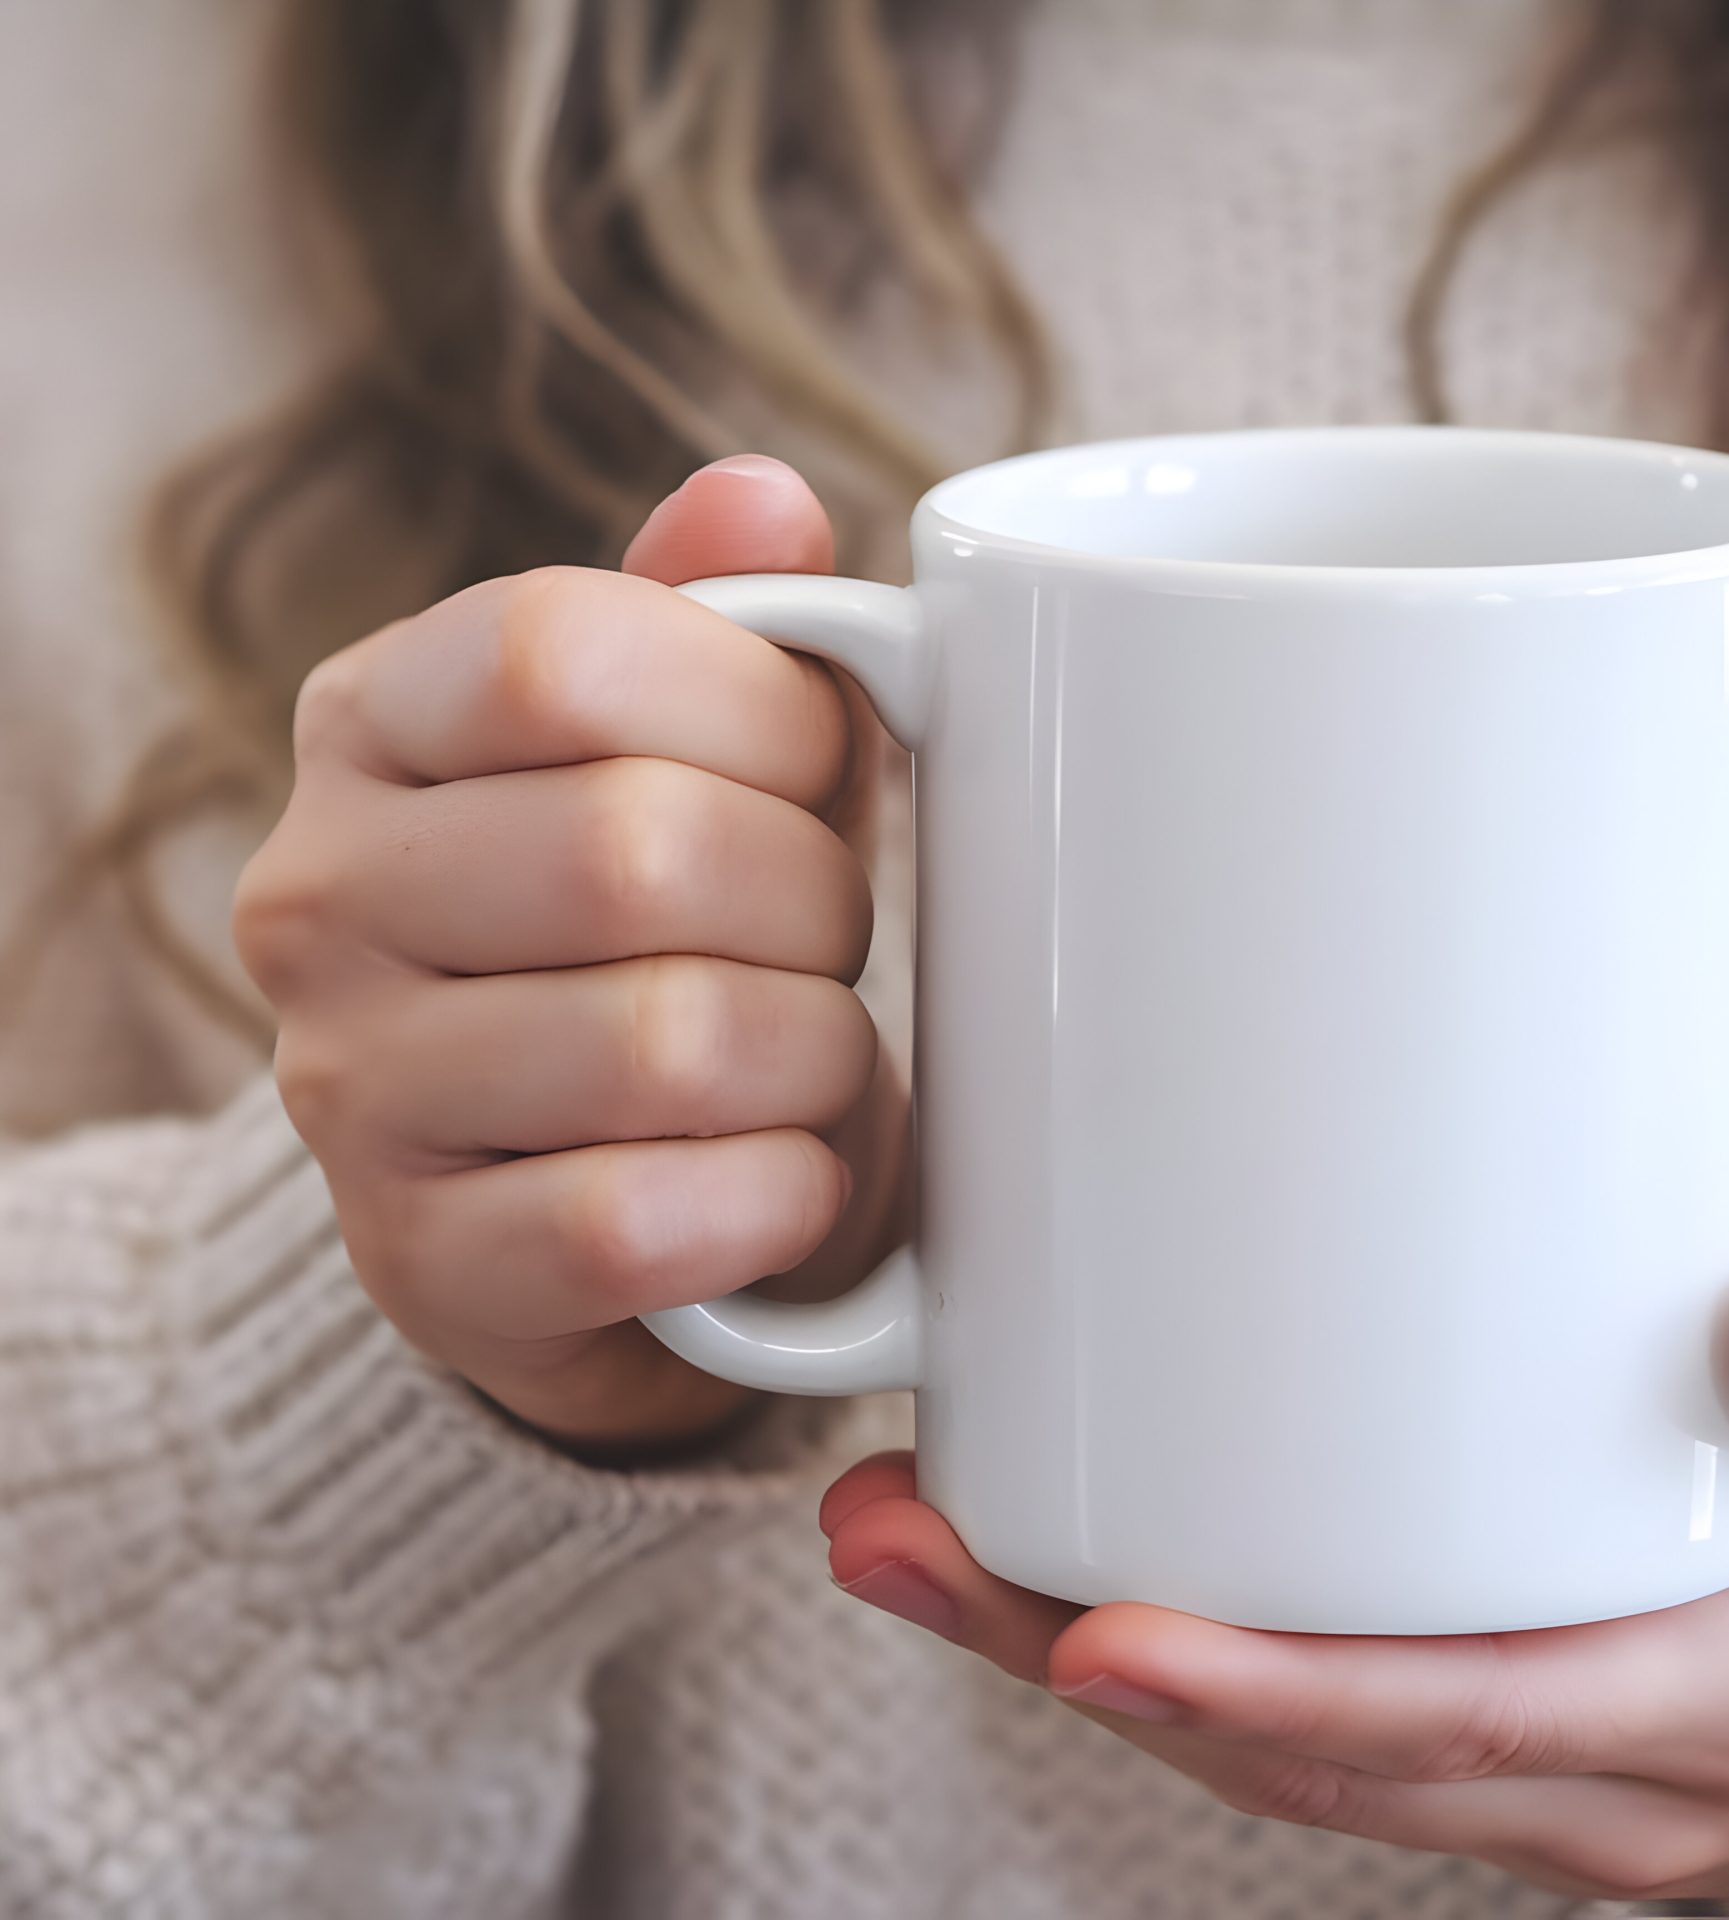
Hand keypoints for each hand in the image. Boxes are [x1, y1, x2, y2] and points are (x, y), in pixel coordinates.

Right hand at [237, 456, 906, 1456]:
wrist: (583, 1207)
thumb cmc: (673, 935)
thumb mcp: (702, 754)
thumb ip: (728, 620)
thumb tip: (763, 497)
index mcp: (376, 718)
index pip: (567, 650)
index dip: (764, 714)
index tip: (823, 778)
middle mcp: (320, 894)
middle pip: (639, 850)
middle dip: (818, 903)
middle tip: (835, 941)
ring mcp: (348, 1091)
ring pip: (667, 1041)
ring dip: (817, 1056)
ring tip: (814, 1058)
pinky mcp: (422, 1265)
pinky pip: (643, 1223)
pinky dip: (777, 1199)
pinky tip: (792, 1179)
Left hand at [819, 1242, 1728, 1910]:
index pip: (1483, 1720)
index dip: (1289, 1694)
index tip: (1104, 1637)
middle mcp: (1621, 1783)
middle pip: (1322, 1754)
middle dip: (1091, 1663)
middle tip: (898, 1532)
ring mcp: (1557, 1784)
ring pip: (1294, 1756)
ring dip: (1088, 1660)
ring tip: (910, 1530)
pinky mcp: (1517, 1740)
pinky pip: (1330, 1729)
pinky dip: (1185, 1664)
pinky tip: (1065, 1563)